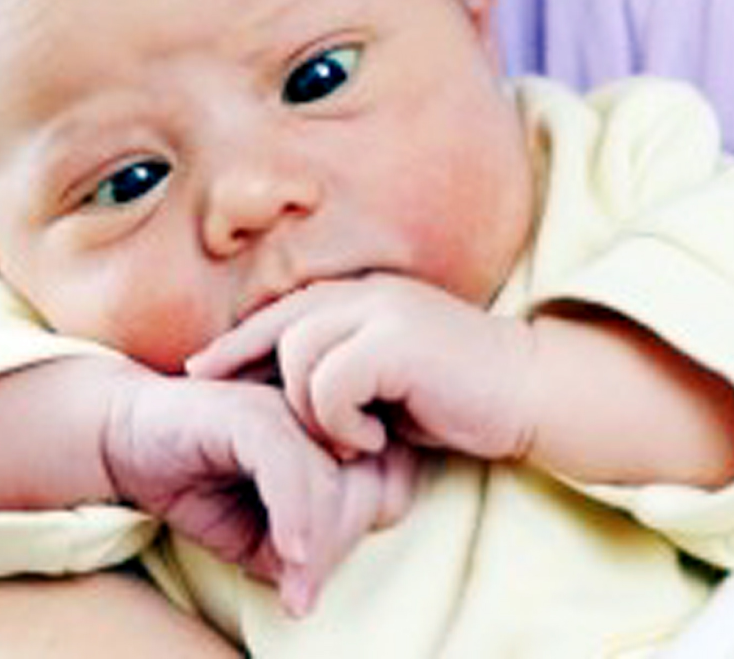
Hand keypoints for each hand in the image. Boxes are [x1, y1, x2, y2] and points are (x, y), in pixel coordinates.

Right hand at [101, 367, 416, 614]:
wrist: (127, 434)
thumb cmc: (198, 479)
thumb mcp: (258, 532)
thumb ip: (300, 550)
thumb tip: (322, 576)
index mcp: (333, 428)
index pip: (387, 484)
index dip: (361, 533)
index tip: (318, 571)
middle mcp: (318, 409)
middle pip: (370, 486)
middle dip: (340, 545)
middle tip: (303, 583)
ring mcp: (284, 404)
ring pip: (331, 483)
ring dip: (319, 546)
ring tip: (295, 585)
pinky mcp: (248, 411)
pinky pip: (289, 468)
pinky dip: (294, 516)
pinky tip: (288, 554)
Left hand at [188, 275, 538, 462]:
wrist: (532, 392)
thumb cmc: (462, 393)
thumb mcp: (392, 378)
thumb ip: (347, 370)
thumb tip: (290, 391)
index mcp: (366, 297)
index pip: (285, 310)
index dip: (239, 340)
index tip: (201, 368)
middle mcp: (369, 294)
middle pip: (280, 324)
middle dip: (241, 362)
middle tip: (221, 400)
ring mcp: (382, 312)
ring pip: (297, 354)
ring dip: (310, 409)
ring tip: (348, 438)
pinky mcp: (395, 341)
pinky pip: (328, 383)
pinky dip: (339, 420)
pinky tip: (372, 438)